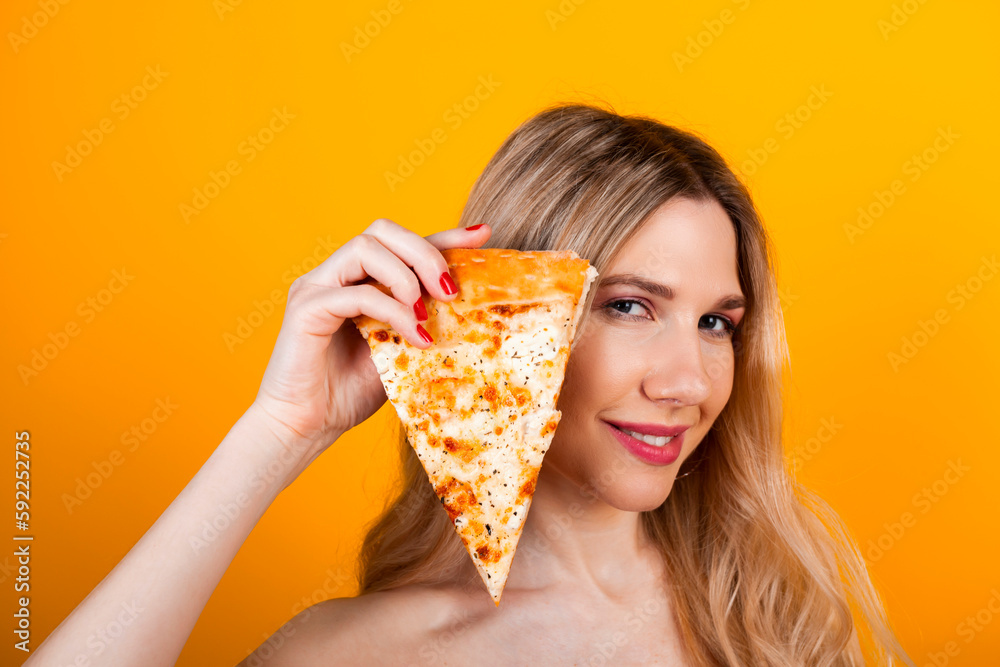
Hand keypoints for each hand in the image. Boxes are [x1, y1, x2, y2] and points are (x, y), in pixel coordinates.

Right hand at [250, 218, 490, 456]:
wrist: (305, 427)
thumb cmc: (349, 393)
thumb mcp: (399, 351)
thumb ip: (421, 323)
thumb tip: (470, 311)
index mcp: (356, 279)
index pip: (402, 244)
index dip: (443, 236)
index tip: (482, 236)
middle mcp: (334, 274)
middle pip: (382, 230)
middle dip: (424, 253)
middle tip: (449, 291)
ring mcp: (316, 286)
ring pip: (366, 248)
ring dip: (406, 277)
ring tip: (424, 314)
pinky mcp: (306, 308)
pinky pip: (356, 293)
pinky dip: (391, 310)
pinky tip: (413, 336)